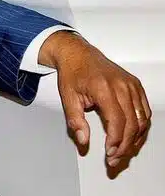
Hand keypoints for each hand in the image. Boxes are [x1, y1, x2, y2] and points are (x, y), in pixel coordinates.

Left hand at [38, 31, 150, 167]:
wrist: (78, 54)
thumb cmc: (72, 73)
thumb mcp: (67, 96)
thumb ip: (75, 120)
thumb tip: (83, 141)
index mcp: (104, 88)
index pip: (118, 121)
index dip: (116, 141)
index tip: (109, 153)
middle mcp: (121, 85)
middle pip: (132, 123)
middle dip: (125, 145)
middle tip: (114, 158)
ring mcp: (131, 85)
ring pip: (142, 119)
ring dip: (135, 139)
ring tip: (122, 150)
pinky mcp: (135, 85)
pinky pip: (145, 111)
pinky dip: (141, 126)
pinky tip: (131, 136)